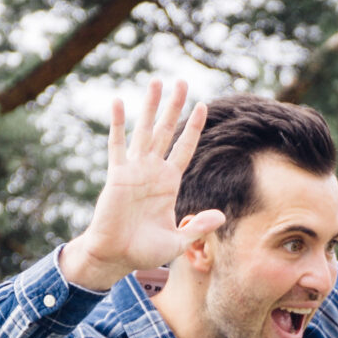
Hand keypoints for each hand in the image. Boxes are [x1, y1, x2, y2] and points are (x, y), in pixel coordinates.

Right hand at [60, 78, 226, 293]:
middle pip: (166, 131)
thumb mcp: (178, 240)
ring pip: (145, 131)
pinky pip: (117, 145)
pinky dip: (119, 125)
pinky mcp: (117, 175)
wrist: (115, 256)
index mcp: (168, 184)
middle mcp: (153, 172)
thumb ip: (198, 227)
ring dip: (150, 106)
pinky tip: (120, 103)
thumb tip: (221, 216)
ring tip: (157, 81)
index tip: (203, 106)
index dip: (193, 128)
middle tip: (182, 81)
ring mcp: (134, 171)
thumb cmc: (144, 251)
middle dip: (174, 107)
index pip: (184, 148)